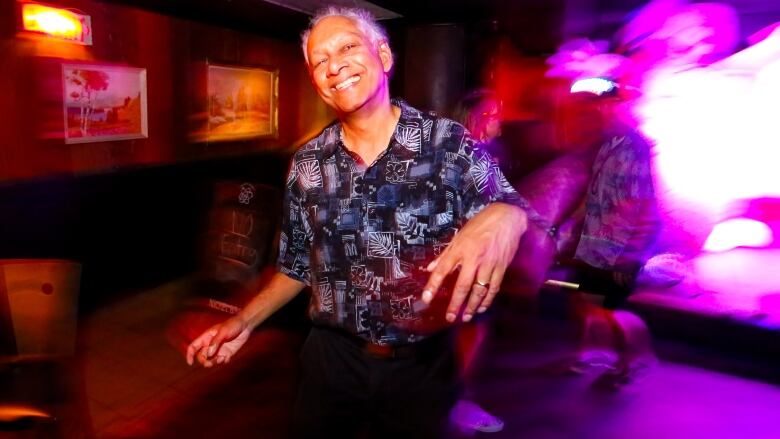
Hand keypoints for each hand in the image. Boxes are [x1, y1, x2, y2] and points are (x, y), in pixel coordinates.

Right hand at [186, 315, 251, 366]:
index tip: (190, 363)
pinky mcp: (227, 353)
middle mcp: (210, 344)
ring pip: (211, 360)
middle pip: (201, 356)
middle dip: (204, 361)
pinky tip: (228, 357)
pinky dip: (223, 361)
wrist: (245, 326)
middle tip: (210, 363)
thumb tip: (208, 354)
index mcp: (206, 337)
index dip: (190, 355)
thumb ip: (215, 342)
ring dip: (214, 362)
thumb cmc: (233, 325)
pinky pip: (221, 361)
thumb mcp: (223, 332)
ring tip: (221, 358)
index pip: (193, 347)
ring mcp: (218, 349)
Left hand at [422, 203, 526, 322]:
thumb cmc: (482, 224)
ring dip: (472, 306)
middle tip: (450, 317)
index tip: (426, 298)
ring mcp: (488, 264)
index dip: (433, 285)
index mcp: (460, 249)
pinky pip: (493, 288)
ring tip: (465, 317)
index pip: (443, 269)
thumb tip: (430, 268)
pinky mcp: (501, 267)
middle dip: (455, 304)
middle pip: (462, 286)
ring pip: (479, 290)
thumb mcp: (460, 235)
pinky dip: (487, 300)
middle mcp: (473, 258)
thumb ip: (445, 253)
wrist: (507, 218)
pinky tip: (481, 307)